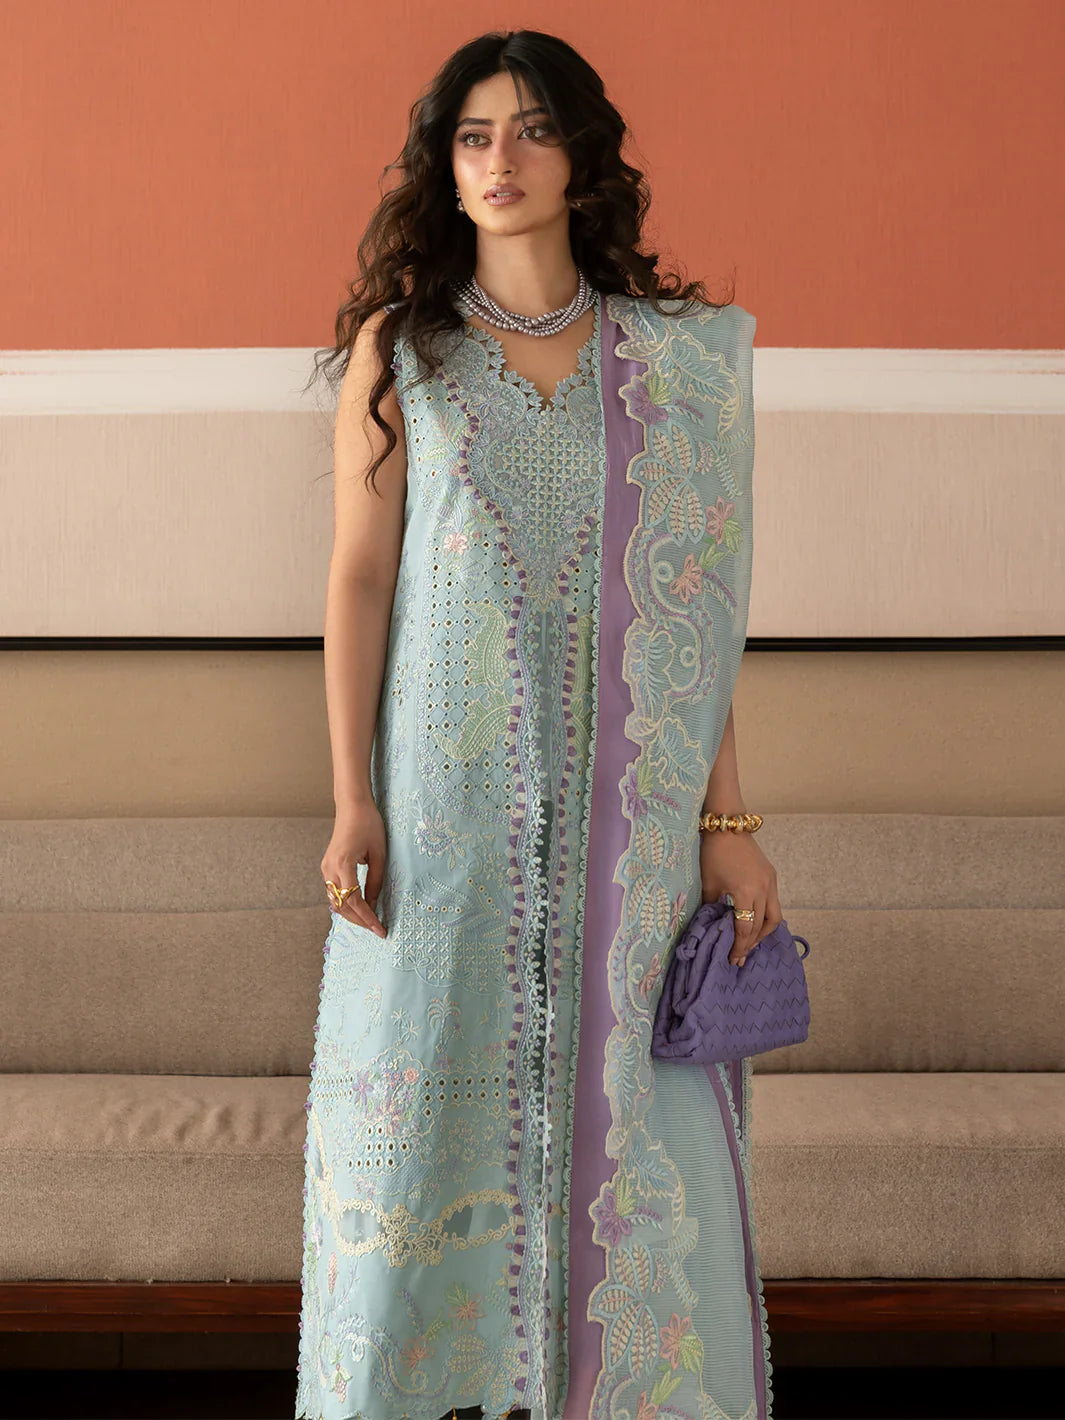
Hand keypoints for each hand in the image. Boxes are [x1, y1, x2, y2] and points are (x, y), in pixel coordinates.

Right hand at [321, 801, 387, 936]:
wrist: (352, 806)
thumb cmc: (369, 824)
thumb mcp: (379, 854)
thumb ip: (376, 881)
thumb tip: (374, 905)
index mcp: (343, 864)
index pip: (354, 901)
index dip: (368, 918)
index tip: (380, 930)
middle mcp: (330, 869)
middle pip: (342, 906)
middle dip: (359, 921)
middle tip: (377, 928)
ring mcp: (325, 868)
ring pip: (335, 901)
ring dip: (351, 914)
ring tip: (370, 921)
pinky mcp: (327, 866)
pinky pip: (333, 892)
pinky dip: (345, 903)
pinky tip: (359, 907)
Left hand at [699, 824, 781, 965]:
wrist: (727, 825)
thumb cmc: (713, 853)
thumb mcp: (709, 884)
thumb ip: (712, 907)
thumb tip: (712, 927)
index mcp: (746, 892)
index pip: (745, 928)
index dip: (739, 946)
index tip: (732, 959)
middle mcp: (763, 889)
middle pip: (762, 926)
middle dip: (751, 944)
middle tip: (740, 957)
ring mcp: (770, 882)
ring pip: (774, 916)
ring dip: (763, 932)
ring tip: (750, 942)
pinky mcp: (771, 876)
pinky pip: (773, 903)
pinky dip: (765, 916)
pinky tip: (755, 923)